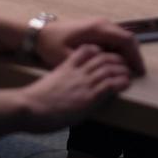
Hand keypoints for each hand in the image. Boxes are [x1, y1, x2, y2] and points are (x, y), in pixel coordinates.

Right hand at [18, 44, 133, 131]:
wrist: (28, 107)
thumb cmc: (33, 100)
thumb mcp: (49, 82)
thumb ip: (61, 78)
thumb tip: (65, 87)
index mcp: (67, 65)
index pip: (87, 49)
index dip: (100, 50)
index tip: (107, 54)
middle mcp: (77, 71)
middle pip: (102, 57)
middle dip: (116, 58)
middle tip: (124, 63)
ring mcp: (83, 83)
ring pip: (109, 68)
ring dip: (122, 69)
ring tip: (129, 73)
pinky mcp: (88, 96)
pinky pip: (110, 84)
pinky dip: (120, 82)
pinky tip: (126, 83)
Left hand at [34, 16, 145, 75]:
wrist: (41, 33)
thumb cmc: (52, 45)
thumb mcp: (67, 57)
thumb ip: (87, 62)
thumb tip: (107, 68)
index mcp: (98, 29)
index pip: (126, 39)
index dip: (135, 56)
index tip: (139, 72)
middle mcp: (102, 24)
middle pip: (127, 38)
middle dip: (134, 56)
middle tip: (137, 75)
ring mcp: (100, 25)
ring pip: (122, 39)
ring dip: (127, 54)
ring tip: (128, 73)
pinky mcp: (96, 30)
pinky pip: (114, 40)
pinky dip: (119, 52)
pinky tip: (116, 66)